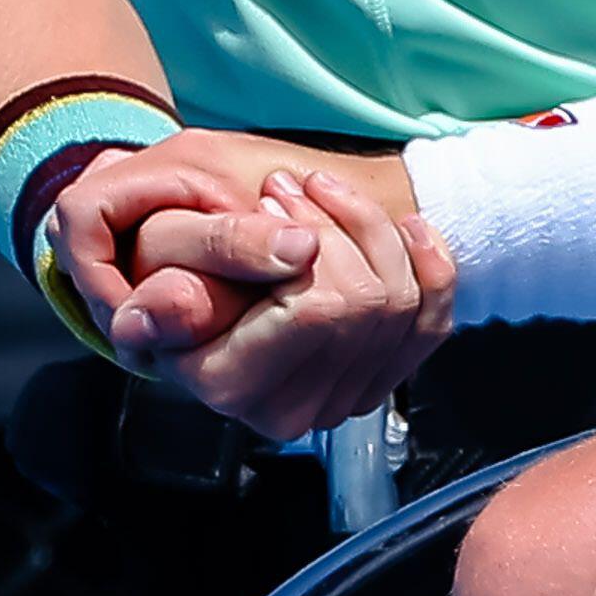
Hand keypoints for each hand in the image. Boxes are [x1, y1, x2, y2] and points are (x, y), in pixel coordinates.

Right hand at [49, 133, 457, 436]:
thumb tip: (163, 305)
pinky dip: (425, 262)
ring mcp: (340, 400)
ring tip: (320, 195)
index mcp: (228, 383)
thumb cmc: (179, 258)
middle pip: (367, 303)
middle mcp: (289, 409)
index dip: (311, 239)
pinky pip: (432, 318)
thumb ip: (178, 273)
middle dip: (338, 225)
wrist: (208, 276)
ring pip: (403, 301)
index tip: (274, 195)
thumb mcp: (163, 251)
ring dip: (371, 227)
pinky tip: (399, 227)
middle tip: (291, 186)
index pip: (317, 309)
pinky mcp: (376, 380)